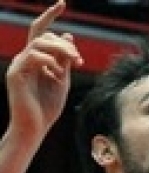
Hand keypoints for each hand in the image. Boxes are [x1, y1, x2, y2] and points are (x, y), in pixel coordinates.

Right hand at [6, 1, 82, 142]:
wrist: (34, 130)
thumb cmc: (47, 110)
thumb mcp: (62, 82)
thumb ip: (65, 61)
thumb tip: (69, 36)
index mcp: (36, 60)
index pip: (41, 31)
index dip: (50, 15)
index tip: (62, 3)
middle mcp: (25, 59)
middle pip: (43, 35)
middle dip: (64, 44)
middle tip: (78, 59)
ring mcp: (19, 66)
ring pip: (39, 43)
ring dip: (60, 50)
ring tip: (73, 63)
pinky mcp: (16, 74)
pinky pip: (34, 56)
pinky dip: (49, 61)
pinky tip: (58, 73)